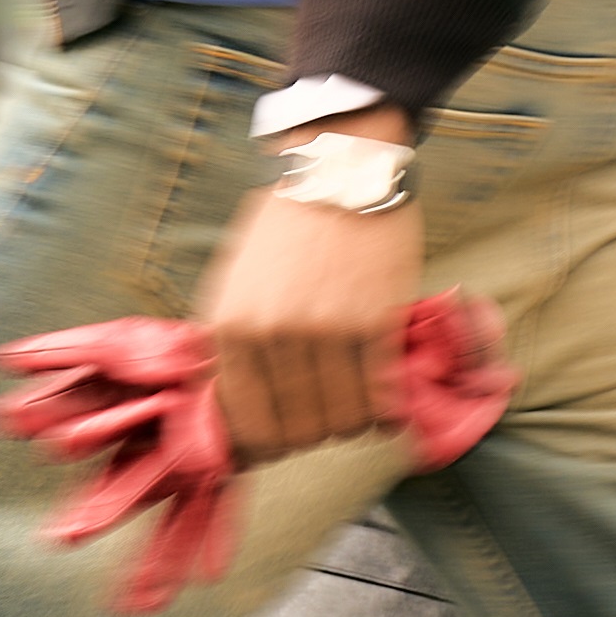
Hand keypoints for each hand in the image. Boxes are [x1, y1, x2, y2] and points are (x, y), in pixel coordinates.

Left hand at [196, 128, 418, 456]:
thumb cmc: (284, 226)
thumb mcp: (234, 283)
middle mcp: (272, 336)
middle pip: (294, 432)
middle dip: (308, 434)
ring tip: (355, 400)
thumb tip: (232, 411)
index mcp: (229, 327)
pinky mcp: (374, 325)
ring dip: (350, 421)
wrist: (338, 170)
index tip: (277, 447)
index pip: (245, 423)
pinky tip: (386, 400)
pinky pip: (380, 400)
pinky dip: (385, 411)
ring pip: (340, 422)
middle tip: (321, 415)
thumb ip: (230, 345)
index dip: (263, 446)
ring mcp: (325, 332)